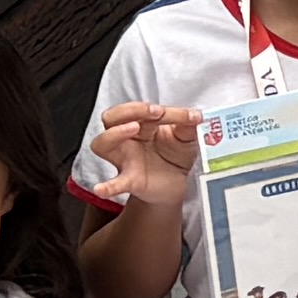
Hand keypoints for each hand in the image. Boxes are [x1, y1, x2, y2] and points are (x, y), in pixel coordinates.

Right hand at [91, 98, 209, 221]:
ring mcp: (125, 160)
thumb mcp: (185, 136)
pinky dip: (107, 186)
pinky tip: (101, 189)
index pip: (138, 109)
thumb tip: (196, 115)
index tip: (184, 113)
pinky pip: (114, 183)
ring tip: (133, 127)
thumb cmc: (174, 154)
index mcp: (140, 124)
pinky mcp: (130, 181)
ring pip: (102, 144)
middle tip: (156, 112)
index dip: (157, 107)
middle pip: (111, 118)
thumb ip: (188, 125)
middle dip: (131, 110)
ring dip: (115, 133)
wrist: (176, 184)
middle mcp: (127, 139)